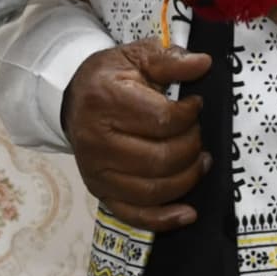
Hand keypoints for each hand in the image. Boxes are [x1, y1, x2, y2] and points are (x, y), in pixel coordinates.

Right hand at [62, 40, 213, 233]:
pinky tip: (188, 212)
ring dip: (187, 179)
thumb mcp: (136, 57)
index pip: (163, 120)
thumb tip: (203, 64)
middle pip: (161, 159)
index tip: (195, 105)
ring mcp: (97, 172)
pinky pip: (135, 215)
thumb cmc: (109, 78)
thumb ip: (170, 59)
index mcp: (106, 101)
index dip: (189, 115)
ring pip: (153, 190)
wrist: (74, 99)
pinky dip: (165, 219)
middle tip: (197, 134)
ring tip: (200, 162)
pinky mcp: (100, 192)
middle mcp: (97, 142)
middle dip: (191, 148)